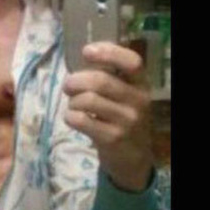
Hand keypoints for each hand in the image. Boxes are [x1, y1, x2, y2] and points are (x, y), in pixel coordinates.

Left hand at [62, 42, 152, 191]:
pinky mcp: (112, 138)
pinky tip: (73, 119)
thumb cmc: (122, 119)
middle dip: (76, 81)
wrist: (133, 158)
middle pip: (100, 81)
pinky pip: (81, 120)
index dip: (108, 52)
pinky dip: (70, 116)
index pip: (132, 62)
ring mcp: (127, 121)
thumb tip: (84, 56)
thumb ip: (110, 77)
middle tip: (68, 86)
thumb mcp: (125, 97)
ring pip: (88, 100)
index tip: (86, 51)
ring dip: (73, 101)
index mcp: (141, 85)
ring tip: (74, 106)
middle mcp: (138, 101)